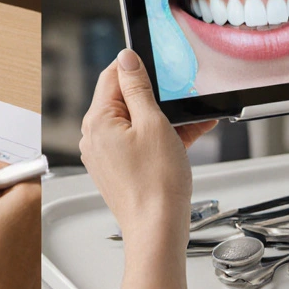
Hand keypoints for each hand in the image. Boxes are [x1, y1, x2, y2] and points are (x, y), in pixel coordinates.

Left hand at [79, 49, 217, 246]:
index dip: (137, 67)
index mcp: (97, 121)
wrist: (157, 229)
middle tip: (183, 98)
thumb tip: (126, 59)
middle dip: (156, 96)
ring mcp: (105, 154)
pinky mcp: (118, 168)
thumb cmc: (156, 184)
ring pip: (135, 122)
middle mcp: (95, 136)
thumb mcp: (153, 123)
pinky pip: (137, 142)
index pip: (112, 76)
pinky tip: (187, 136)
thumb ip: (138, 87)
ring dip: (164, 118)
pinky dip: (160, 137)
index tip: (159, 65)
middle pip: (124, 100)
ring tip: (193, 120)